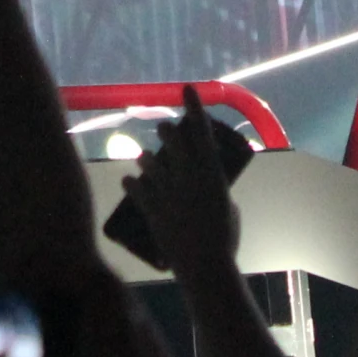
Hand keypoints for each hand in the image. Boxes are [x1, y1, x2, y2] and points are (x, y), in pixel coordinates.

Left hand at [120, 85, 239, 283]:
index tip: (187, 90)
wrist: (206, 266)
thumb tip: (205, 184)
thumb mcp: (228, 209)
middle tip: (164, 130)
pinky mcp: (152, 209)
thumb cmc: (225, 239)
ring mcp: (168, 192)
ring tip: (145, 158)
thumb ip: (214, 191)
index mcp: (212, 174)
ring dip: (147, 160)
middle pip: (172, 142)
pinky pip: (136, 189)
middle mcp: (188, 176)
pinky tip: (129, 181)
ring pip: (149, 162)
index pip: (201, 133)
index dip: (194, 109)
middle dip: (167, 134)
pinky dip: (132, 184)